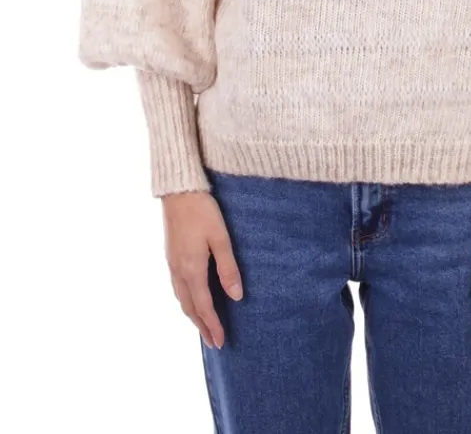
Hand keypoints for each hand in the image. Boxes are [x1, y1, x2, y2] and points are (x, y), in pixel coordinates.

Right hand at [162, 191, 242, 348]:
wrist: (179, 191)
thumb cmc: (202, 211)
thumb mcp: (221, 238)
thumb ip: (228, 268)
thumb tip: (236, 297)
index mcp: (192, 269)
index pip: (203, 306)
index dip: (212, 325)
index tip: (221, 342)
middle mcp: (179, 271)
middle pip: (189, 307)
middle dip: (201, 326)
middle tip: (213, 343)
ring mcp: (172, 263)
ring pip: (181, 298)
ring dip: (192, 315)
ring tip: (203, 326)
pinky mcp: (170, 255)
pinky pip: (177, 287)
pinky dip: (186, 300)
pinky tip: (191, 298)